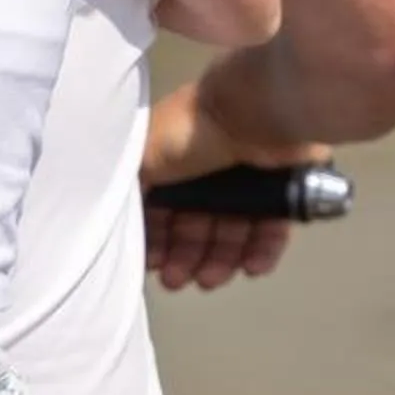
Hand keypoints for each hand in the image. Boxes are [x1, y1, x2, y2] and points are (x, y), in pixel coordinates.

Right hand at [140, 78, 319, 292]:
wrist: (251, 113)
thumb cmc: (191, 131)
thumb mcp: (142, 156)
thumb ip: (128, 185)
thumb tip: (114, 212)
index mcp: (172, 161)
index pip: (162, 209)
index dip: (156, 239)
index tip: (152, 264)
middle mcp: (206, 171)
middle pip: (196, 224)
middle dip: (185, 257)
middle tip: (179, 280)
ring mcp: (244, 181)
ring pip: (231, 231)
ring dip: (219, 260)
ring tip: (211, 279)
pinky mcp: (280, 190)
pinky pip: (270, 228)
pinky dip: (261, 250)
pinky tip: (252, 268)